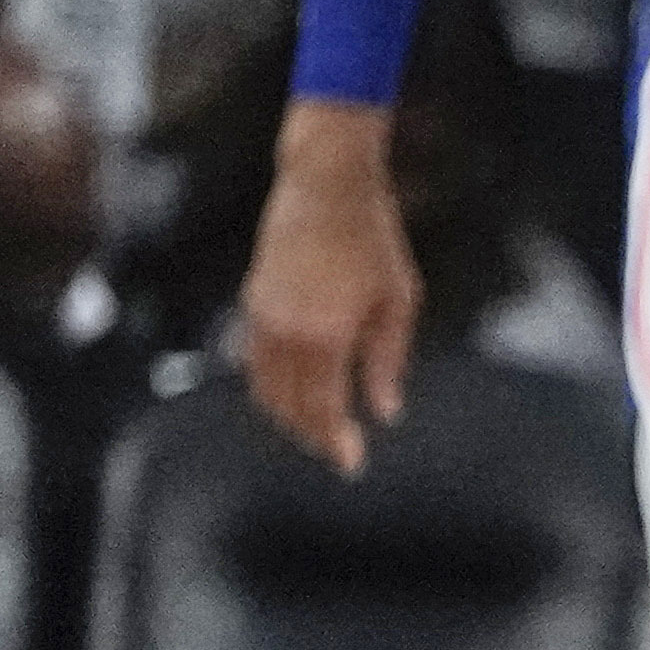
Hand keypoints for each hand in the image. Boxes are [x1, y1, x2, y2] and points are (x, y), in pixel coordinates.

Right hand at [238, 109, 423, 473]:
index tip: (350, 464)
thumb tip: (386, 413)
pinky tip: (290, 393)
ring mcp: (261, 316)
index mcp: (324, 335)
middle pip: (288, 405)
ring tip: (316, 428)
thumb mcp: (397, 300)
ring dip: (287, 415)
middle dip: (311, 434)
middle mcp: (284, 332)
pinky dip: (269, 386)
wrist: (326, 185)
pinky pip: (252, 361)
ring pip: (263, 387)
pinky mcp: (252, 301)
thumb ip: (387, 360)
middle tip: (336, 452)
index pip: (323, 407)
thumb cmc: (373, 239)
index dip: (334, 441)